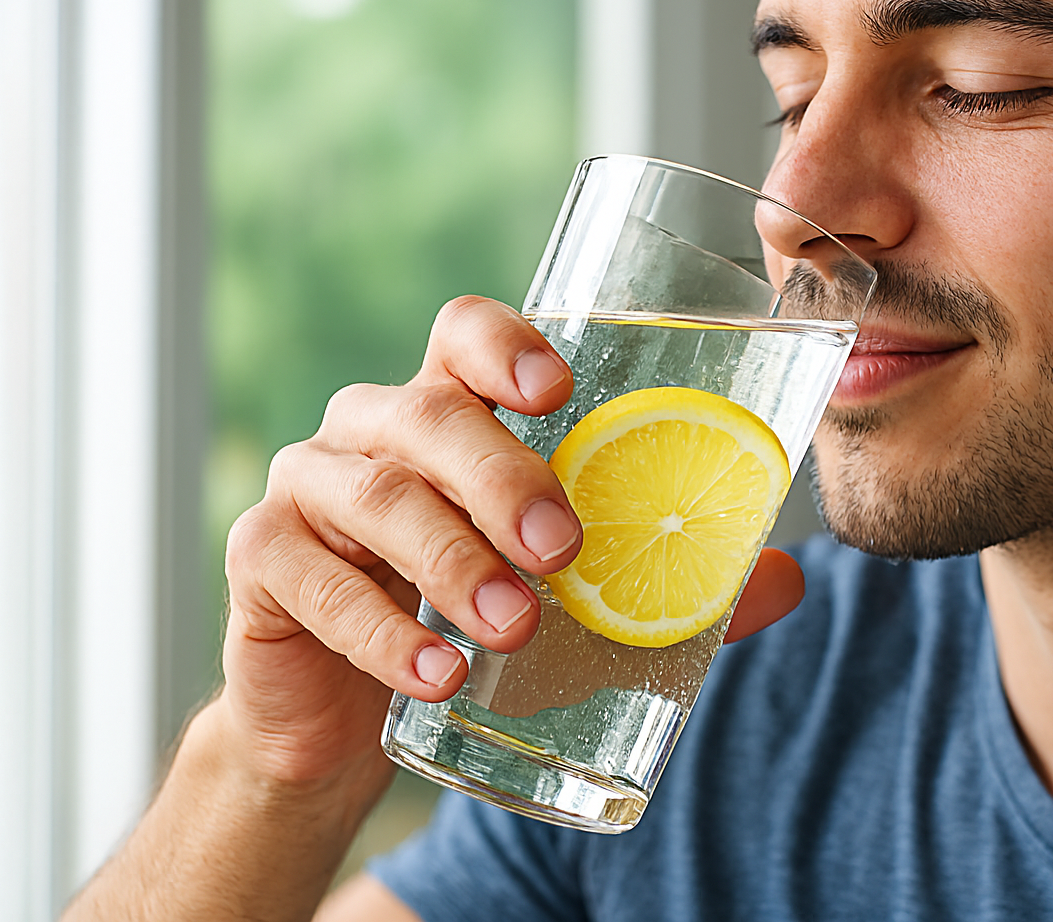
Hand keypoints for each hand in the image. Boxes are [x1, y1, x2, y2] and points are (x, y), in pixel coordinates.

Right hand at [218, 295, 803, 791]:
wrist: (352, 718)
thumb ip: (669, 580)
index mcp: (449, 411)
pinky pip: (311, 580)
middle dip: (500, 476)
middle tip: (562, 548)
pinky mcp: (262, 561)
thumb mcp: (567, 594)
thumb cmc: (474, 622)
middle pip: (426, 415)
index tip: (558, 390)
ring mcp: (308, 487)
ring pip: (374, 495)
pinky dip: (381, 631)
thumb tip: (790, 578)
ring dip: (452, 562)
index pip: (461, 334)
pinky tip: (439, 675)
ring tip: (517, 626)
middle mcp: (371, 429)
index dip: (504, 345)